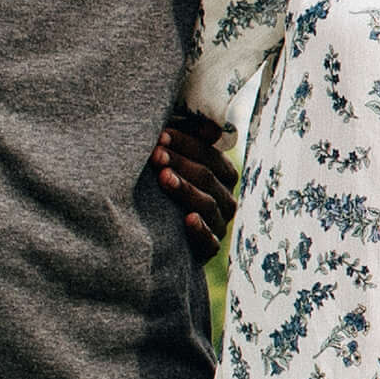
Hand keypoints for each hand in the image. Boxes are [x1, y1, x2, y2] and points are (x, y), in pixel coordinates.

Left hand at [149, 115, 238, 245]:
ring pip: (208, 204)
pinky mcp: (209, 249)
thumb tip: (212, 128)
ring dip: (186, 190)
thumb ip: (190, 142)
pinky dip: (200, 230)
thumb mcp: (174, 162)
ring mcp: (219, 225)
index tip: (160, 135)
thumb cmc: (164, 187)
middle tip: (155, 154)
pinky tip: (187, 219)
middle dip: (180, 163)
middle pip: (208, 177)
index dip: (187, 143)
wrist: (153, 237)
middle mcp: (226, 199)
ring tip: (163, 178)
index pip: (211, 155)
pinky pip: (210, 241)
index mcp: (223, 175)